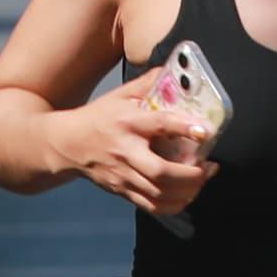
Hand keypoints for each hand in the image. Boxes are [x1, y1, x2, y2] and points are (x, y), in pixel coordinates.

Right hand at [54, 87, 217, 215]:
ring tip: (203, 179)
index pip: (158, 125)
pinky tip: (188, 194)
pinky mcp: (122, 191)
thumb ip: (147, 83)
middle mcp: (125, 152)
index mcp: (127, 122)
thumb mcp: (119, 95)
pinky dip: (175, 205)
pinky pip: (152, 206)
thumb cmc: (98, 117)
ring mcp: (122, 175)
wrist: (67, 144)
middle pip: (159, 172)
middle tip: (209, 167)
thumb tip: (174, 70)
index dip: (184, 128)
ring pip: (159, 193)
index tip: (204, 131)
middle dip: (191, 175)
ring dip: (188, 191)